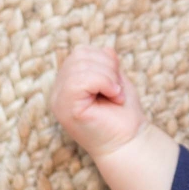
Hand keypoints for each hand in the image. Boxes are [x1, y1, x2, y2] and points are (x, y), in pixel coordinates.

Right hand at [49, 46, 149, 160]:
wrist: (129, 141)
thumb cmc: (124, 114)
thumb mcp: (117, 82)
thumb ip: (108, 65)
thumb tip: (106, 48)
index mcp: (68, 84)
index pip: (80, 53)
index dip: (104, 59)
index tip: (116, 81)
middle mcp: (59, 92)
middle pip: (79, 55)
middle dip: (107, 67)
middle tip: (117, 89)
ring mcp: (59, 101)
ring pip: (80, 66)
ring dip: (108, 77)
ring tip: (115, 94)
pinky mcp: (66, 109)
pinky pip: (80, 80)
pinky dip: (104, 83)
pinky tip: (114, 96)